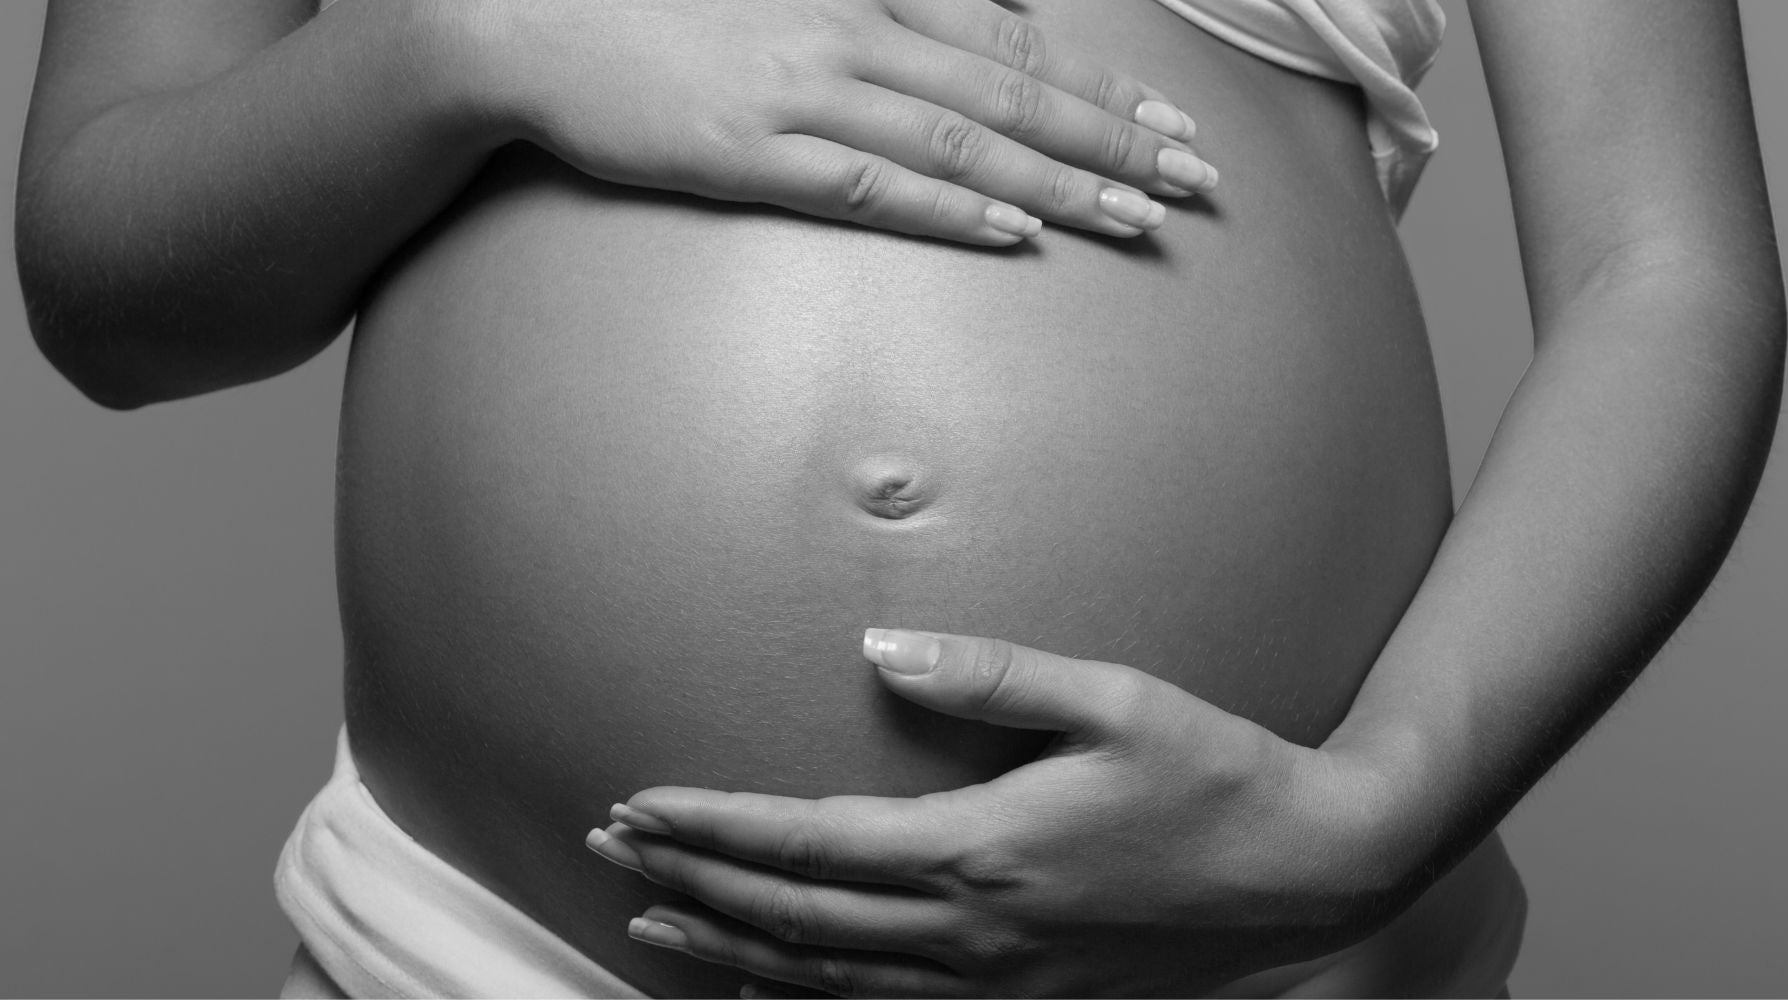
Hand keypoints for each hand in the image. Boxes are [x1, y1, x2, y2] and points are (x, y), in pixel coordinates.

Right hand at [460, 0, 1215, 244]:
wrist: (540, 23)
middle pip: (1011, 93)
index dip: (1099, 85)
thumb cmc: (668, 8)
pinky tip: (1013, 231)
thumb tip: (983, 22)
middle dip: (1114, 140)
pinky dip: (949, 207)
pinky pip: (871, 186)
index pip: (1014, 40)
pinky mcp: (753, 154)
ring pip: (961, 140)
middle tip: (1195, 182)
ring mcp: (805, 95)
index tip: (1173, 121)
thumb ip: (887, 6)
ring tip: (1137, 217)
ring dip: (1059, 180)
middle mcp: (852, 34)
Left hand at [586, 630, 1413, 997]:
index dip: (714, 823)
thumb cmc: (1214, 776)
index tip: (639, 802)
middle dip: (692, 880)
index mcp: (985, 848)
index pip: (810, 842)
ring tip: (652, 921)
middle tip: (611, 849)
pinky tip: (763, 990)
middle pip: (795, 917)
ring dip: (729, 947)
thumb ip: (990, 677)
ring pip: (827, 979)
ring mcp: (997, 983)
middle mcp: (975, 930)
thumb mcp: (1113, 699)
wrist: (1309, 874)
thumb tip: (878, 654)